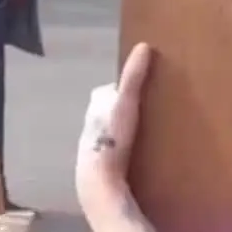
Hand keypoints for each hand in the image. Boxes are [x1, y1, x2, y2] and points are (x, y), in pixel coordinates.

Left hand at [76, 42, 152, 193]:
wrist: (99, 184)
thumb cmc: (111, 140)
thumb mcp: (124, 104)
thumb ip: (132, 78)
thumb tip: (143, 46)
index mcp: (93, 113)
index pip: (103, 94)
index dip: (117, 90)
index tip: (136, 89)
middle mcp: (88, 132)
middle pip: (103, 117)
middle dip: (117, 113)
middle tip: (141, 113)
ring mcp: (92, 156)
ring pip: (106, 139)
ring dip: (119, 136)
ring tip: (142, 137)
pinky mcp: (100, 177)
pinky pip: (112, 161)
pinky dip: (121, 157)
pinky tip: (135, 162)